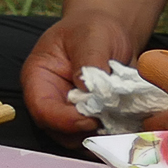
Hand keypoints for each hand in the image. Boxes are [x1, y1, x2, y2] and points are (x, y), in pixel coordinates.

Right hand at [21, 9, 140, 139]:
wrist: (108, 31)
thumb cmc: (93, 27)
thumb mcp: (91, 36)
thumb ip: (89, 61)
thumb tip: (90, 92)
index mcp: (38, 78)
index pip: (42, 109)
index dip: (64, 120)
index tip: (91, 119)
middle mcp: (50, 100)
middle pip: (57, 131)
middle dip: (83, 133)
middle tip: (112, 126)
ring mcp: (68, 113)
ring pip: (77, 139)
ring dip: (99, 137)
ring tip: (123, 126)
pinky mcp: (88, 120)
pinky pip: (95, 136)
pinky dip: (111, 136)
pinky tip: (128, 127)